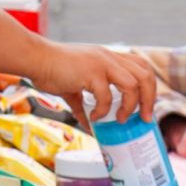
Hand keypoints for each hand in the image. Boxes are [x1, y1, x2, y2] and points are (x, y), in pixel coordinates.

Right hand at [29, 42, 156, 126]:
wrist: (35, 59)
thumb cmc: (53, 71)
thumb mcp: (76, 89)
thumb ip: (86, 106)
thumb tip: (91, 127)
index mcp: (109, 58)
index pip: (142, 68)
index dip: (150, 89)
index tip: (146, 109)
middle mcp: (109, 57)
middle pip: (145, 74)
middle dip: (150, 99)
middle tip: (145, 118)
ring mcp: (101, 62)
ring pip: (133, 84)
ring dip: (131, 106)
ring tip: (121, 119)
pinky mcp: (91, 71)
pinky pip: (106, 96)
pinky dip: (103, 111)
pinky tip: (94, 117)